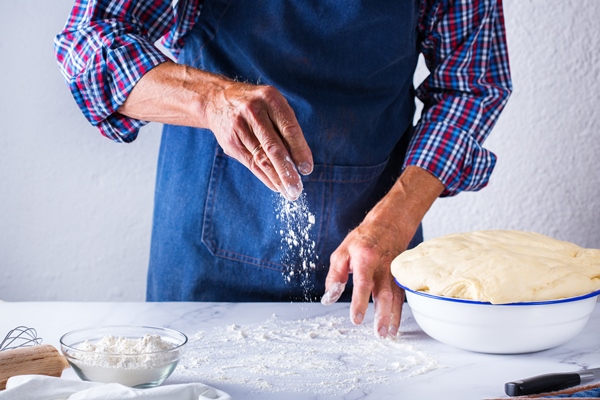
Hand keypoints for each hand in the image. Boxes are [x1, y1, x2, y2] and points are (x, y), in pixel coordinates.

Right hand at [205, 80, 312, 199]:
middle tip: (297, 189)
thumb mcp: (273, 106)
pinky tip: (275, 186)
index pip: (289, 129)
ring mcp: (239, 127)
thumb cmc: (257, 106)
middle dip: (287, 171)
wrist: (217, 100)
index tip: (306, 169)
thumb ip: (286, 128)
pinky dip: (265, 177)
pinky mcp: (230, 141)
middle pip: (273, 147)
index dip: (300, 151)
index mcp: (270, 99)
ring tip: (289, 192)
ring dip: (277, 179)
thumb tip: (301, 161)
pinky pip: (250, 163)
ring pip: (261, 158)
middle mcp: (253, 111)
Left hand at [321, 166, 444, 337]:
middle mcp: (383, 267)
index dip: (360, 302)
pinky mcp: (400, 277)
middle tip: (379, 333)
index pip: (363, 283)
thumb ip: (335, 276)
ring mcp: (394, 273)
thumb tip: (330, 297)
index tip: (356, 319)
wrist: (388, 226)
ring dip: (393, 318)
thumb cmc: (362, 240)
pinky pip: (401, 297)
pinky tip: (395, 326)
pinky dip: (398, 313)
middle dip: (382, 315)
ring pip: (396, 297)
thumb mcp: (341, 253)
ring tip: (388, 335)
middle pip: (384, 293)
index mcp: (365, 259)